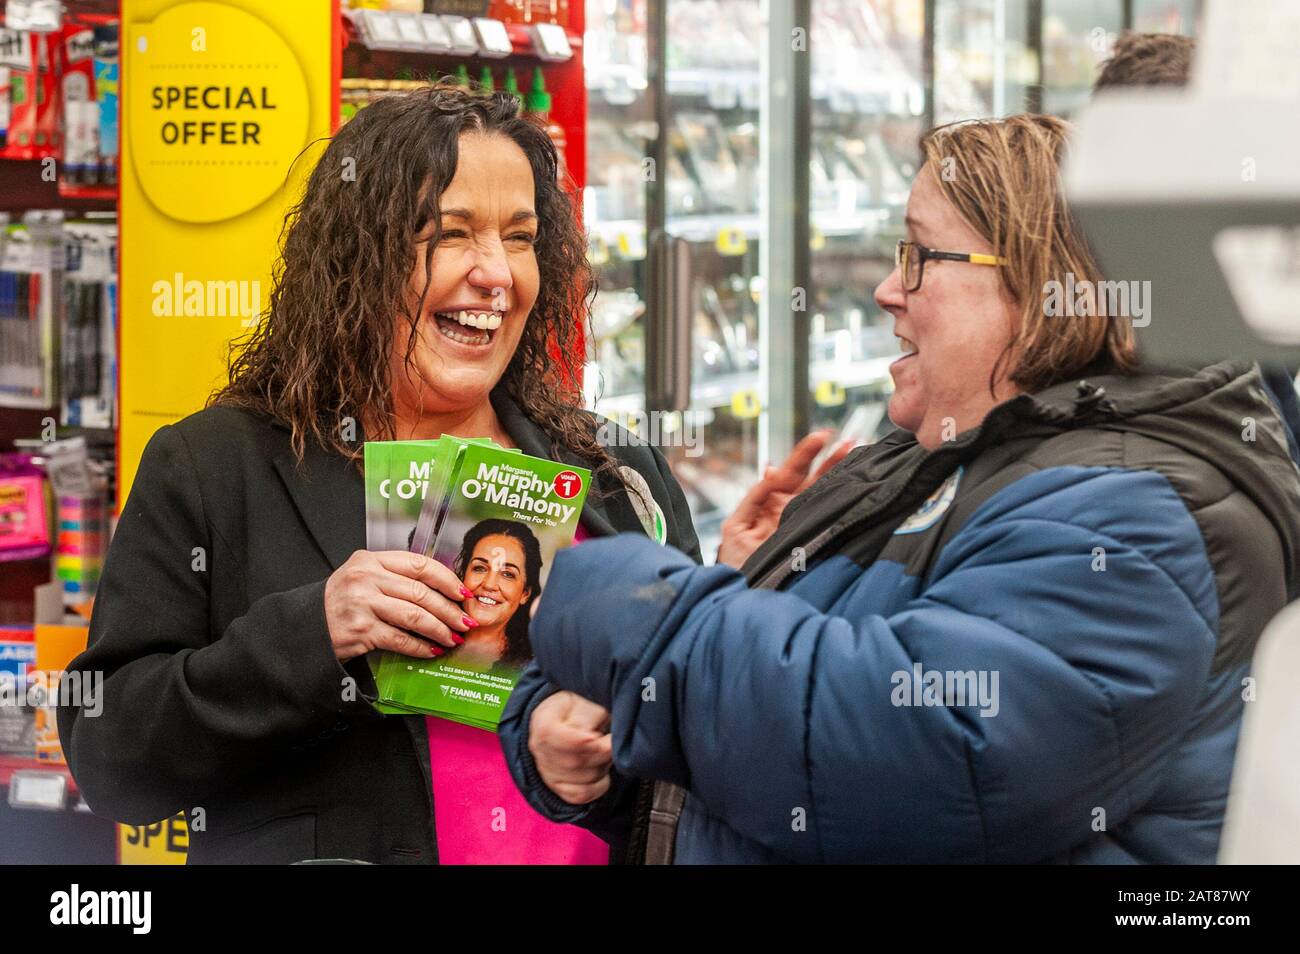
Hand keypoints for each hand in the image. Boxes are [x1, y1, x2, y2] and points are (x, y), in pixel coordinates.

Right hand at [324, 550, 474, 660]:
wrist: (306, 628)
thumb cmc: (341, 603)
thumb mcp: (363, 578)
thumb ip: (394, 577)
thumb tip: (442, 591)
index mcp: (370, 560)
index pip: (419, 564)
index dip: (446, 579)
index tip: (462, 593)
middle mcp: (366, 577)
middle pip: (421, 592)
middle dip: (449, 610)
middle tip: (465, 622)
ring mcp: (362, 603)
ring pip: (415, 615)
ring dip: (439, 630)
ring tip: (453, 638)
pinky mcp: (360, 629)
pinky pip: (400, 638)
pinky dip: (420, 646)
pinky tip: (432, 650)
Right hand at [528, 690, 612, 805]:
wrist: (564, 718)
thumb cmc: (577, 707)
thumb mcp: (583, 702)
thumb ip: (587, 718)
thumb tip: (593, 741)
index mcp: (542, 722)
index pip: (562, 740)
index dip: (587, 742)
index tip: (602, 737)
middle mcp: (539, 750)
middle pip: (576, 762)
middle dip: (602, 753)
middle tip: (612, 741)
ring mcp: (546, 771)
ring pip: (583, 780)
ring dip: (603, 767)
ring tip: (606, 751)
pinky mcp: (557, 787)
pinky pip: (581, 796)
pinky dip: (599, 787)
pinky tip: (603, 771)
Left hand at [717, 430, 855, 568]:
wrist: (742, 592)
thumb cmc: (736, 562)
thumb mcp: (736, 527)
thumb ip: (754, 498)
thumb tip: (770, 470)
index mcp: (772, 502)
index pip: (790, 472)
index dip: (806, 454)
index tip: (821, 437)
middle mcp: (790, 510)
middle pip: (813, 479)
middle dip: (829, 459)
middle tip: (848, 441)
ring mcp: (802, 523)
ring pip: (822, 494)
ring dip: (838, 475)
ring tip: (856, 457)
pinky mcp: (810, 539)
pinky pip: (826, 518)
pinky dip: (840, 501)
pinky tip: (853, 486)